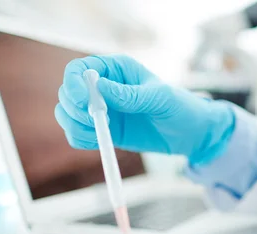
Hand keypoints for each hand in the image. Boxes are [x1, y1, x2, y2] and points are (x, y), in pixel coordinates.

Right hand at [55, 55, 235, 163]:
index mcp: (116, 69)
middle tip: (98, 122)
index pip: (79, 69)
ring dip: (76, 125)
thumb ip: (130, 95)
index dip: (74, 83)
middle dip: (74, 109)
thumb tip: (98, 88)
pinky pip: (77, 134)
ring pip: (67, 114)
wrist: (189, 133)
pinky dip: (81, 139)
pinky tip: (101, 142)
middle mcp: (102, 87)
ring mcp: (100, 110)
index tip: (82, 101)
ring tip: (103, 133)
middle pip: (67, 92)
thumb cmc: (179, 107)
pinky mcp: (103, 130)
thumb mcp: (159, 98)